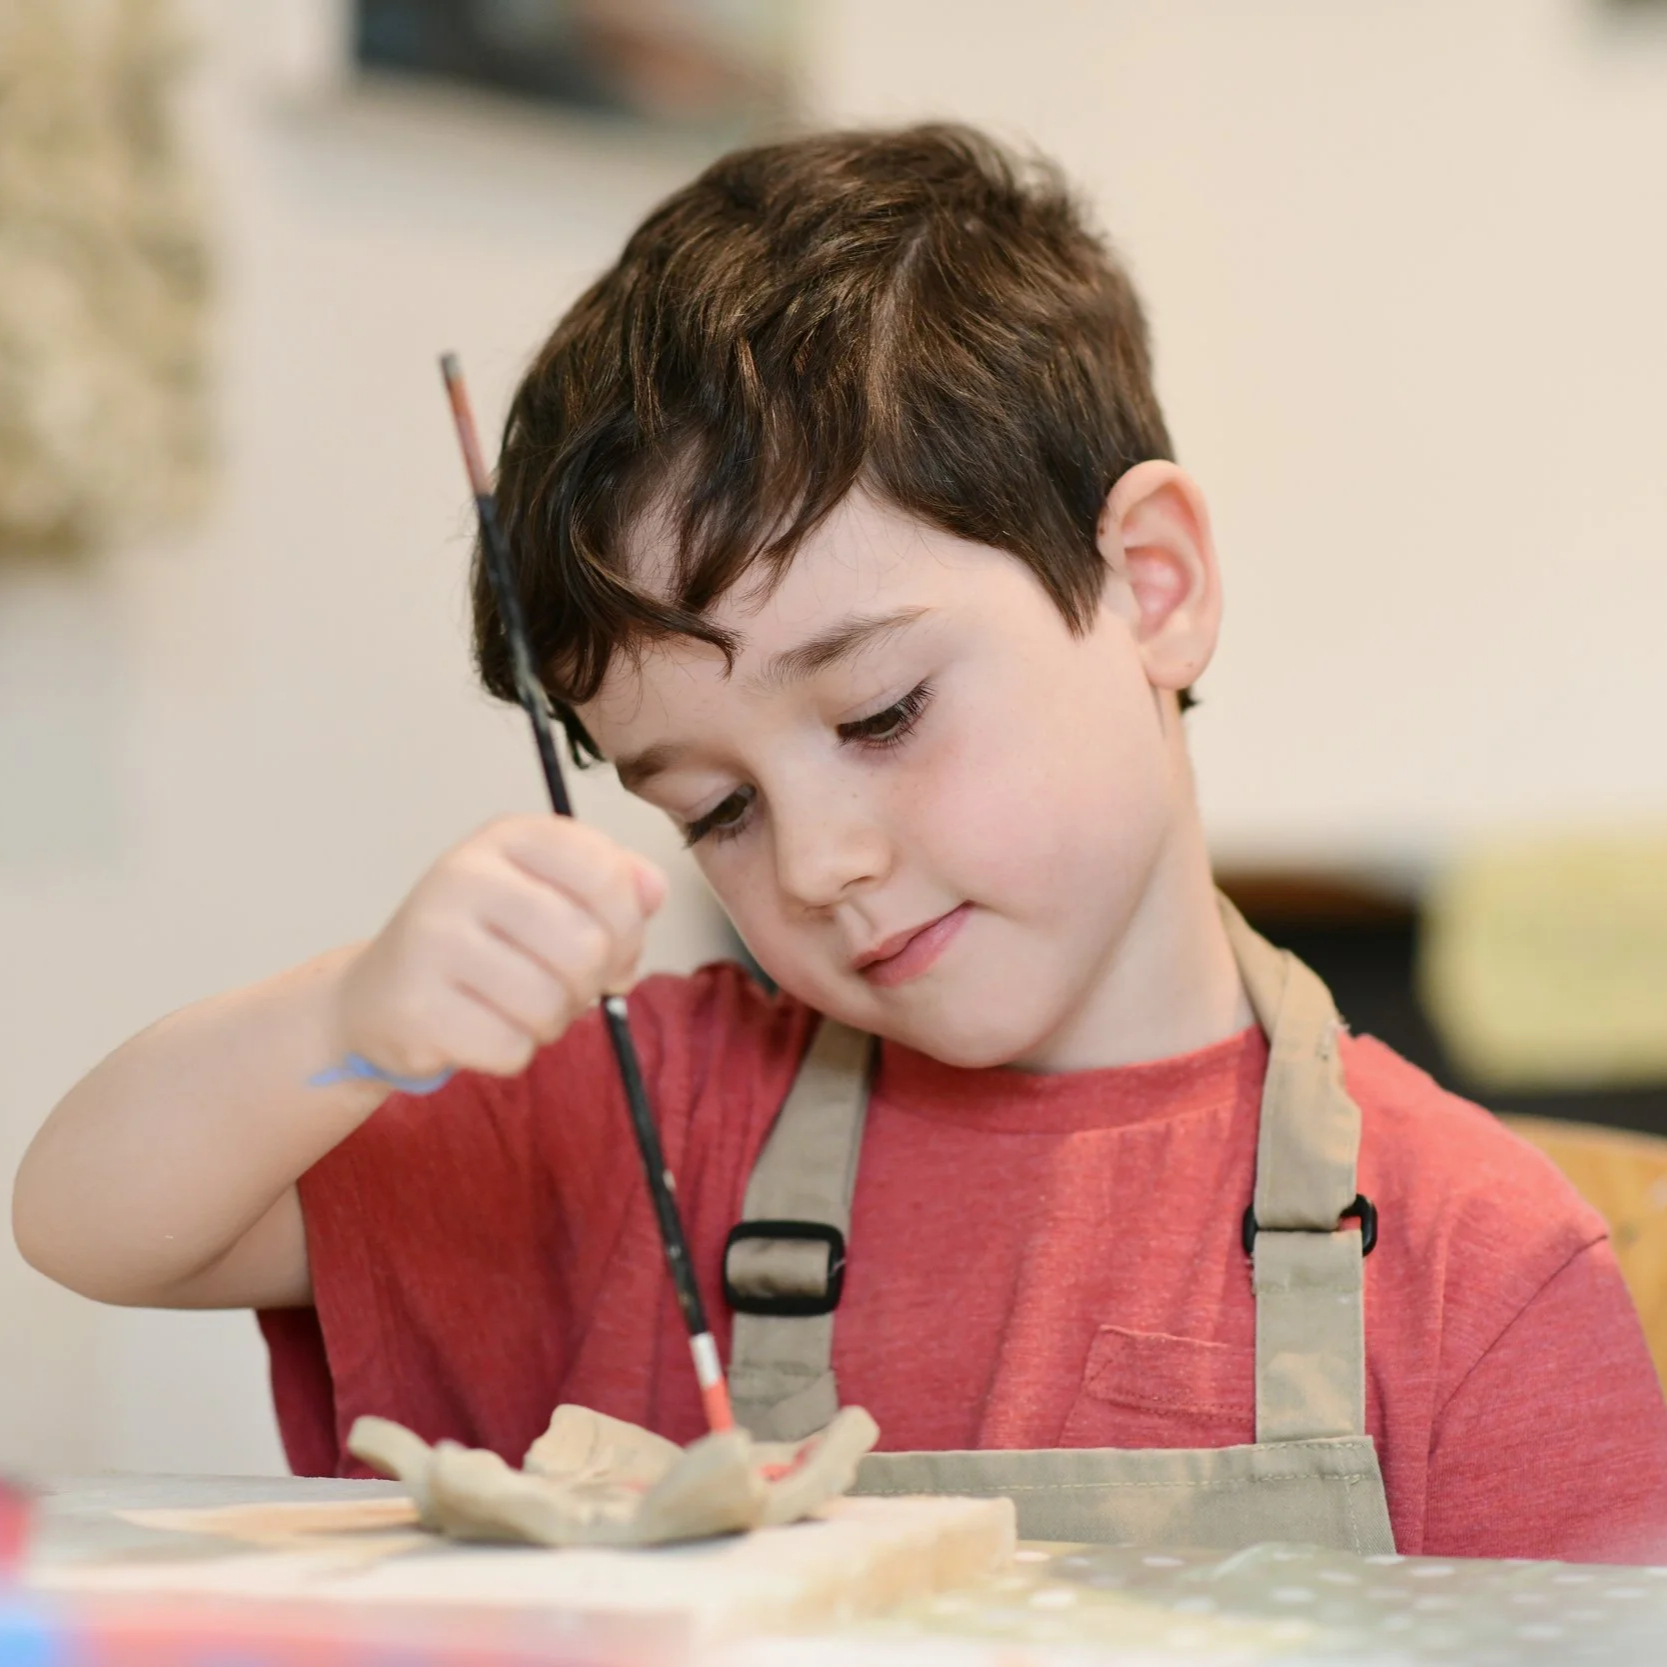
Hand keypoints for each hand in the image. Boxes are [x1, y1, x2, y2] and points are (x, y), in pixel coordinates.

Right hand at [334, 816, 666, 1078]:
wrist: (377, 992)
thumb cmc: (482, 942)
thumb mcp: (545, 892)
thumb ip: (611, 885)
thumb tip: (654, 890)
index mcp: (508, 838)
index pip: (605, 872)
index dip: (628, 925)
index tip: (610, 944)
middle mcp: (463, 876)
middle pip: (585, 947)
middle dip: (590, 984)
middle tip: (564, 987)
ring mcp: (432, 940)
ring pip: (549, 1004)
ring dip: (552, 1022)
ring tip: (521, 1007)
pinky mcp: (415, 1008)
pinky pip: (510, 1048)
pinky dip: (512, 1052)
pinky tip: (484, 1030)